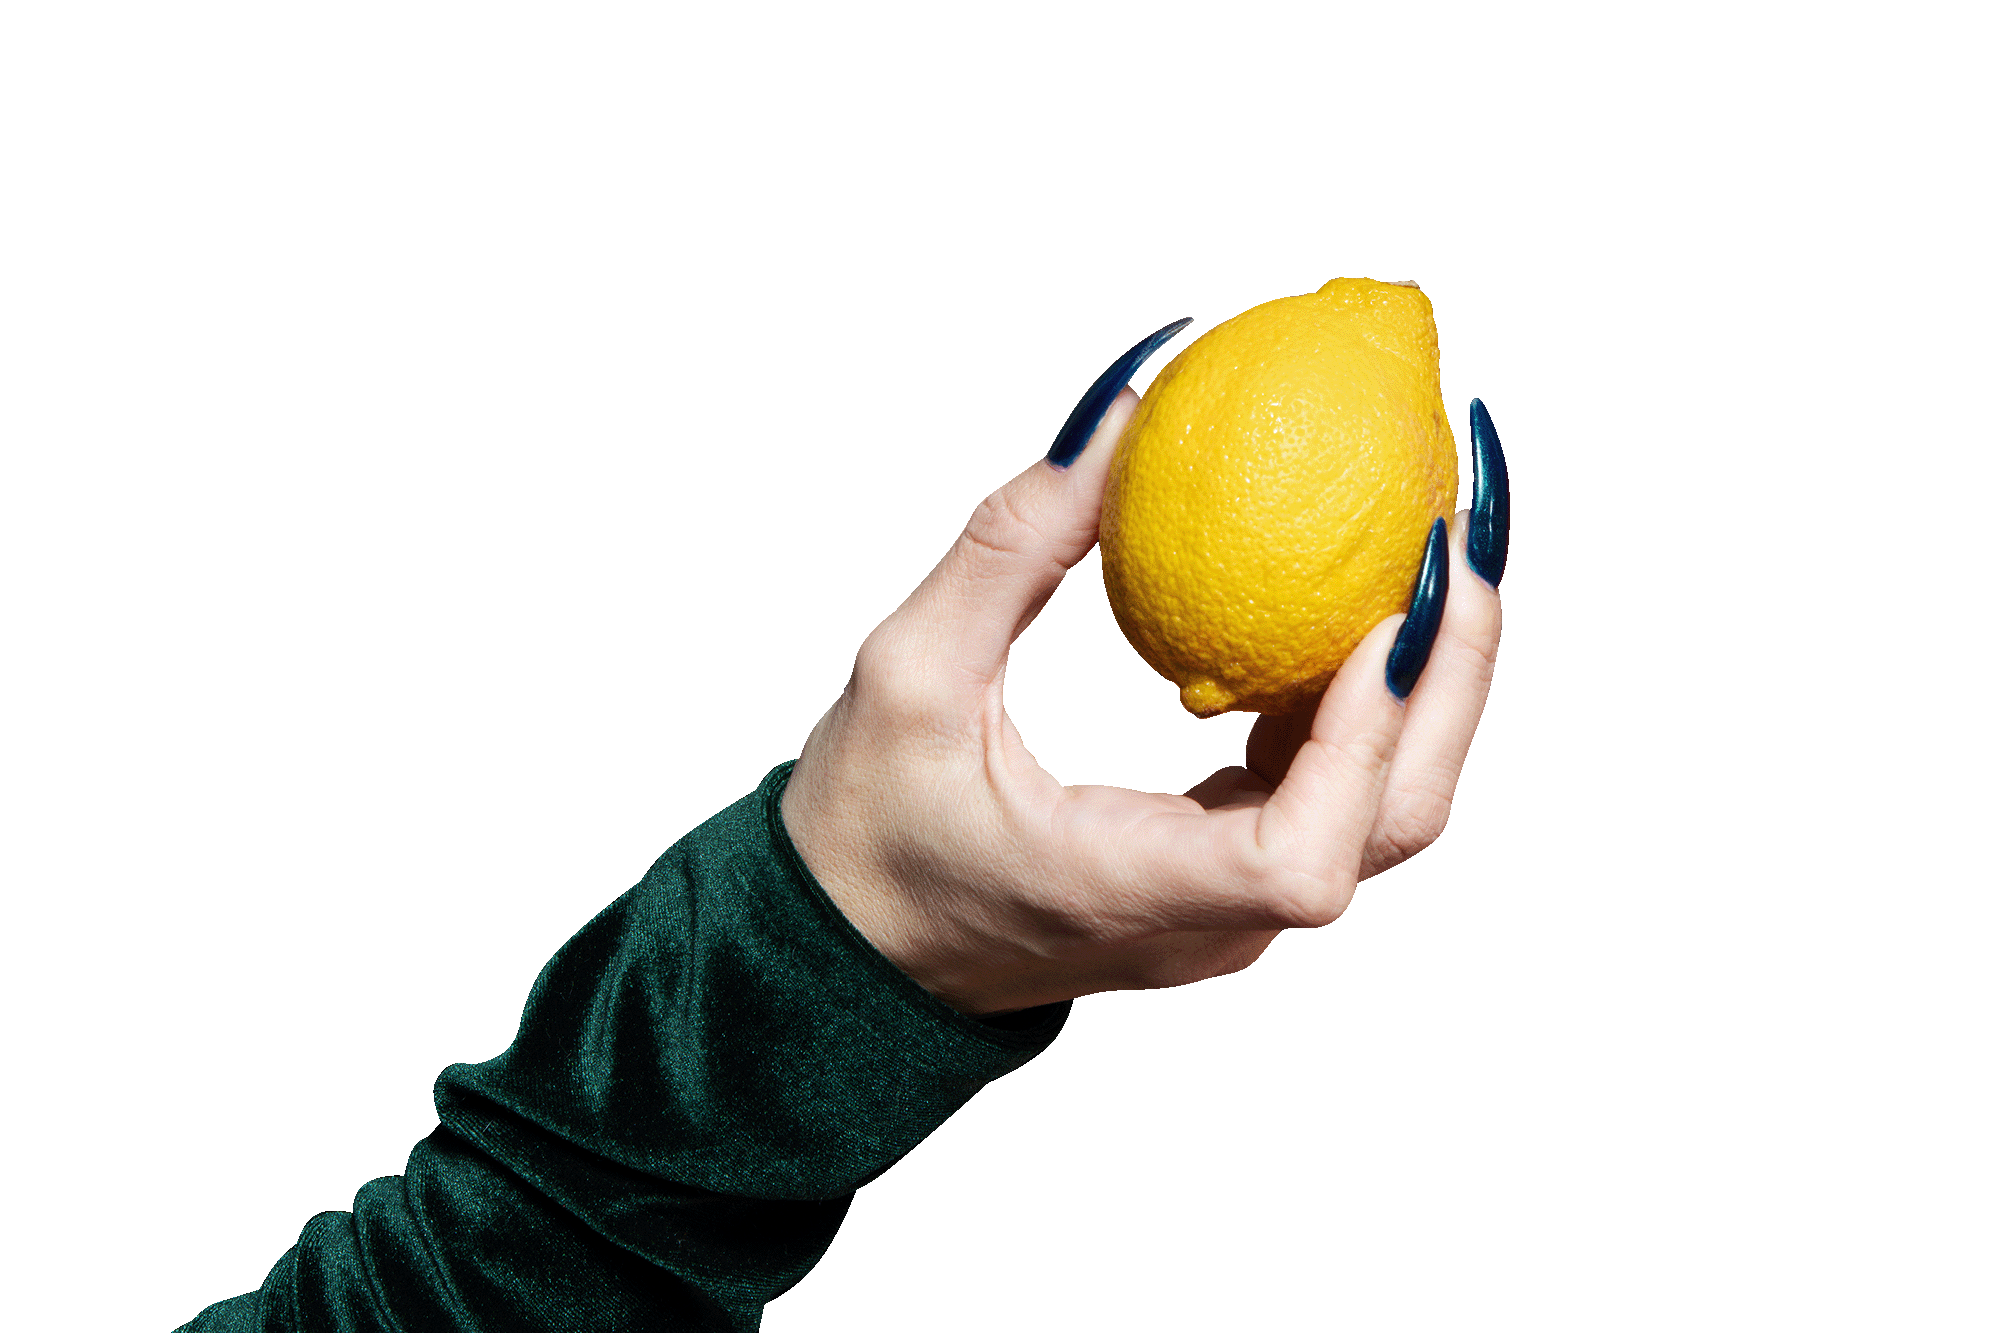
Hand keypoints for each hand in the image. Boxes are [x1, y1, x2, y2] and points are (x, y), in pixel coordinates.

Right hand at [781, 363, 1504, 1019]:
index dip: (1368, 739)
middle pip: (1394, 822)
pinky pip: (1333, 794)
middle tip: (1457, 527)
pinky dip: (1365, 700)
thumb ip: (1012, 544)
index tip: (1387, 616)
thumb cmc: (864, 831)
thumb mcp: (908, 671)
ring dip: (1425, 680)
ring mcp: (1233, 915)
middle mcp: (1211, 922)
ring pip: (1384, 813)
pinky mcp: (1230, 886)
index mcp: (1132, 892)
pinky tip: (1357, 599)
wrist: (855, 949)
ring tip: (1434, 547)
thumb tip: (1118, 414)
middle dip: (1452, 672)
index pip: (1305, 855)